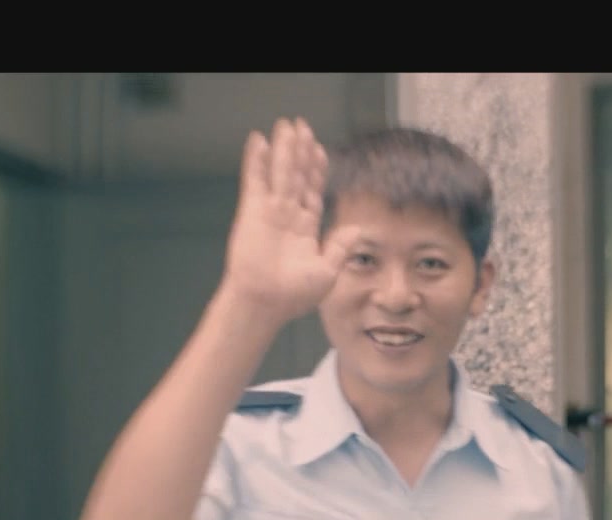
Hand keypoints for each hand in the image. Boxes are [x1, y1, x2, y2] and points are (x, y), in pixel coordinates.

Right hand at [220, 117, 356, 324]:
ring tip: (287, 124)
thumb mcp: (328, 270)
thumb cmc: (294, 295)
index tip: (319, 149)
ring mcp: (269, 211)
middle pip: (296, 175)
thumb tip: (358, 228)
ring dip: (283, 148)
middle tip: (302, 126)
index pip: (312, 190)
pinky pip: (255, 180)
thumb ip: (341, 246)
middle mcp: (287, 216)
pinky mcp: (252, 211)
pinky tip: (258, 139)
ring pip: (279, 172)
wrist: (266, 304)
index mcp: (305, 228)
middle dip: (300, 151)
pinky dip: (256, 160)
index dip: (316, 169)